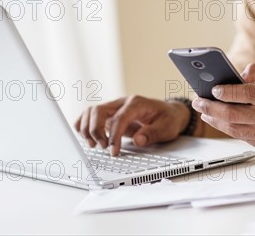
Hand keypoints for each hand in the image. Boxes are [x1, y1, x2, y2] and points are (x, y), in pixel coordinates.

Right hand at [74, 95, 190, 155]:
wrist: (170, 112)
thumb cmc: (169, 119)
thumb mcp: (167, 127)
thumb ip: (153, 133)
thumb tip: (138, 140)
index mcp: (137, 103)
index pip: (119, 118)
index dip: (114, 135)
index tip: (113, 151)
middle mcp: (123, 103)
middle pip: (99, 110)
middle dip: (96, 130)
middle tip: (102, 147)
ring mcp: (115, 108)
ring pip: (91, 111)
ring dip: (87, 128)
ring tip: (92, 145)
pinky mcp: (110, 115)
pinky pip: (90, 116)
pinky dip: (84, 125)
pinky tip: (87, 138)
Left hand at [192, 63, 254, 154]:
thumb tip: (237, 74)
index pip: (243, 93)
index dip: (224, 92)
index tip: (211, 89)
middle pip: (232, 115)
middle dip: (210, 108)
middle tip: (198, 102)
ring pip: (234, 130)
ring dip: (215, 121)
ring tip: (205, 113)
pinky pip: (245, 139)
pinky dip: (231, 130)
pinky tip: (222, 122)